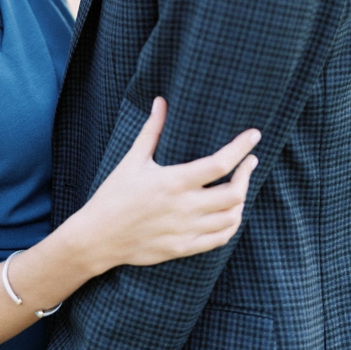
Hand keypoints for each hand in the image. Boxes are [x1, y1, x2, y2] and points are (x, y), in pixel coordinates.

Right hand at [76, 97, 258, 273]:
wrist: (96, 238)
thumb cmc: (114, 195)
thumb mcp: (132, 160)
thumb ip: (152, 130)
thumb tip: (161, 101)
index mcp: (173, 182)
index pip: (220, 164)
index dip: (241, 148)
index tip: (254, 136)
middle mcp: (183, 208)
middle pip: (234, 193)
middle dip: (248, 174)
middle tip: (250, 162)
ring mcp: (185, 230)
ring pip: (232, 217)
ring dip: (242, 200)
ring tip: (240, 185)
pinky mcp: (183, 248)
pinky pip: (220, 239)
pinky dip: (231, 224)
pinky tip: (230, 212)